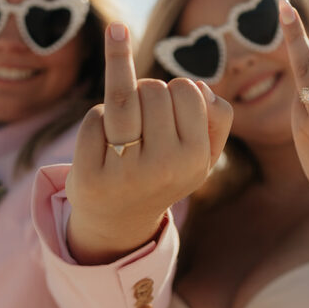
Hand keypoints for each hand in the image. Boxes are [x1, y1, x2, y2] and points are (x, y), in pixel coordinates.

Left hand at [66, 23, 232, 263]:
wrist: (120, 221)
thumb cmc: (165, 173)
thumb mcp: (202, 154)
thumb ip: (218, 117)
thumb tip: (199, 86)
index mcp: (196, 158)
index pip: (187, 88)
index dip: (175, 89)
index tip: (169, 107)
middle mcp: (164, 167)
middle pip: (153, 88)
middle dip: (146, 91)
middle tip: (143, 117)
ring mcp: (125, 172)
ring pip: (122, 96)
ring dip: (120, 91)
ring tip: (122, 104)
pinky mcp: (90, 176)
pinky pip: (93, 118)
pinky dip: (96, 120)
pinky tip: (102, 142)